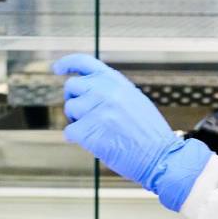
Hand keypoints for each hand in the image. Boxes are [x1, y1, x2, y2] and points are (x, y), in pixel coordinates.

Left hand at [53, 54, 211, 210]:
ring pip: (70, 109)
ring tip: (97, 130)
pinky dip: (77, 139)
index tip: (57, 69)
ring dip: (77, 121)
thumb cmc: (148, 133)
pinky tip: (94, 143)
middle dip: (74, 99)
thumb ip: (111, 90)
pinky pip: (69, 131)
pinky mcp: (89, 130)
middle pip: (71, 86)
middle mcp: (105, 90)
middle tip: (84, 114)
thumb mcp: (133, 99)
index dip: (67, 63)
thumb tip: (88, 89)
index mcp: (116, 81)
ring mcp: (97, 109)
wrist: (160, 156)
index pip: (84, 62)